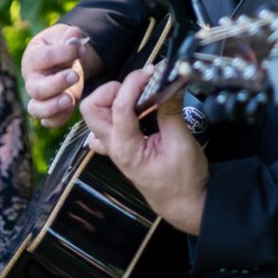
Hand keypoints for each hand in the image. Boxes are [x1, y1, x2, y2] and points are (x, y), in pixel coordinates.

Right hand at [22, 23, 102, 127]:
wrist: (63, 60)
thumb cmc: (60, 46)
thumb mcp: (63, 37)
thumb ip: (69, 36)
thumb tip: (73, 35)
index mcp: (32, 58)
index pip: (42, 58)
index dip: (62, 54)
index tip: (80, 49)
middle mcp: (31, 80)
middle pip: (36, 88)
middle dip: (56, 84)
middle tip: (74, 76)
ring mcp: (38, 97)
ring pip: (36, 109)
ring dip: (53, 107)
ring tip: (70, 99)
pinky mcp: (48, 110)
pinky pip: (48, 121)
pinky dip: (58, 119)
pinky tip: (71, 108)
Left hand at [81, 67, 208, 234]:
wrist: (185, 205)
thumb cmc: (184, 180)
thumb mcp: (182, 144)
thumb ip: (171, 110)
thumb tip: (170, 79)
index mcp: (126, 148)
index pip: (119, 106)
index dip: (134, 83)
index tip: (152, 71)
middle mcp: (113, 146)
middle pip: (91, 108)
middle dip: (111, 90)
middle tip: (138, 87)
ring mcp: (114, 147)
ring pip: (96, 113)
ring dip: (113, 97)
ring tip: (141, 94)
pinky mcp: (120, 146)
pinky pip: (107, 124)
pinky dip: (117, 109)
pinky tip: (138, 108)